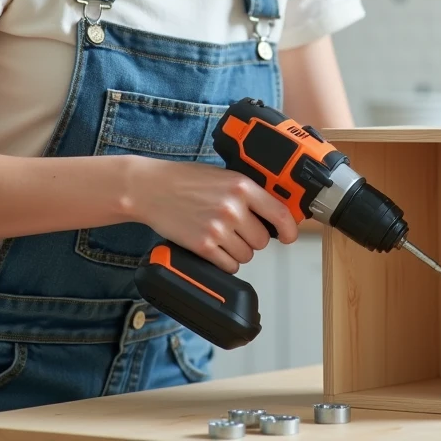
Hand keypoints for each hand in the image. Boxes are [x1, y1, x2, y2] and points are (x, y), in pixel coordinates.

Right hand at [126, 157, 299, 272]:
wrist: (150, 188)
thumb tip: (271, 212)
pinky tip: (214, 248)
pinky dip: (225, 262)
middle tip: (237, 230)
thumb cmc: (184, 180)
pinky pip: (229, 265)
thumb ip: (246, 192)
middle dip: (253, 239)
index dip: (289, 230)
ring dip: (238, 251)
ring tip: (222, 236)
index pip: (279, 214)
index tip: (289, 236)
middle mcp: (233, 207)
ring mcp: (218, 228)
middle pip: (262, 240)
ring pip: (246, 255)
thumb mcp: (222, 176)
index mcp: (242, 186)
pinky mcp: (203, 246)